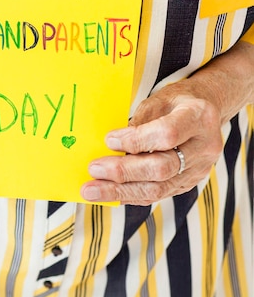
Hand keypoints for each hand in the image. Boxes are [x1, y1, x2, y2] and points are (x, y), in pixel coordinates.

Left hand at [80, 39, 253, 205]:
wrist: (205, 114)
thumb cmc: (177, 103)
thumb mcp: (159, 100)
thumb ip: (139, 121)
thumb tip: (112, 146)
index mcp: (198, 117)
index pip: (167, 134)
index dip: (136, 140)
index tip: (109, 140)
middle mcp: (203, 148)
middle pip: (162, 167)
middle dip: (124, 171)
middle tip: (94, 169)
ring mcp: (198, 170)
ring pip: (158, 189)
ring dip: (120, 192)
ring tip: (91, 191)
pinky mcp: (186, 185)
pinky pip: (156, 195)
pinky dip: (129, 196)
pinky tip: (108, 196)